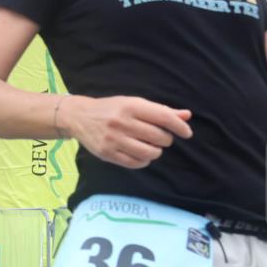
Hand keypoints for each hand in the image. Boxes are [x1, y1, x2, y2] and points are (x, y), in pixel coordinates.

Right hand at [65, 95, 192, 168]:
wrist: (79, 117)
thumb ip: (160, 111)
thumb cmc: (112, 109)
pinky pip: (135, 163)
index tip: (187, 133)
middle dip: (165, 139)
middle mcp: (122, 122)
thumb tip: (187, 116)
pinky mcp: (107, 153)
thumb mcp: (134, 103)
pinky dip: (143, 161)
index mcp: (131, 106)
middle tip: (160, 138)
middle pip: (159, 137)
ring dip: (156, 152)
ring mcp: (113, 139)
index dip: (179, 127)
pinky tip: (141, 154)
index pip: (164, 118)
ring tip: (151, 147)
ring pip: (149, 153)